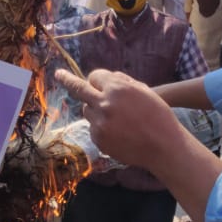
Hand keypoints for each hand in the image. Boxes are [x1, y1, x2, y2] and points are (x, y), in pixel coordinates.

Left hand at [54, 69, 184, 170]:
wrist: (163, 146)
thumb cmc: (157, 115)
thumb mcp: (143, 90)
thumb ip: (120, 82)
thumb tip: (99, 78)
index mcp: (117, 88)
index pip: (94, 76)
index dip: (99, 80)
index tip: (91, 79)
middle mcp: (104, 103)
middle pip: (79, 89)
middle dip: (67, 80)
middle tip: (59, 75)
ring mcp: (99, 123)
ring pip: (87, 110)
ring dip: (96, 109)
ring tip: (118, 118)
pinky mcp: (98, 139)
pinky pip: (92, 127)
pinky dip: (101, 127)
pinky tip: (119, 132)